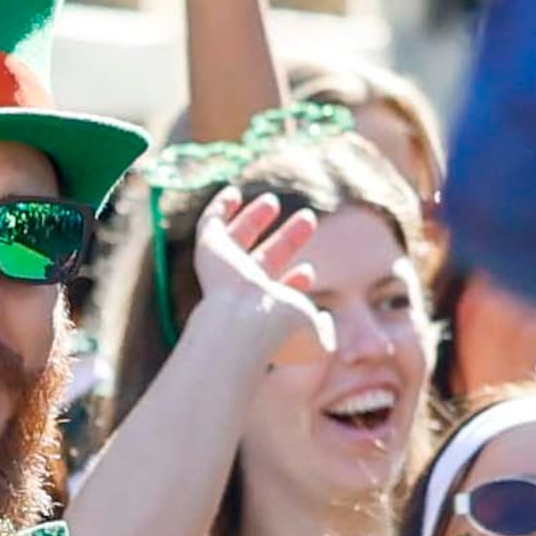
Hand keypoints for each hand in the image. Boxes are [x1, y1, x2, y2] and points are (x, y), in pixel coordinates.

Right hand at [191, 193, 332, 363]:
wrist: (247, 323)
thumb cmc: (284, 333)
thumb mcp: (318, 342)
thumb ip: (325, 332)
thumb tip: (325, 317)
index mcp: (263, 315)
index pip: (276, 294)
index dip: (293, 282)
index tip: (309, 270)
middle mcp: (242, 292)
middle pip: (264, 260)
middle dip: (287, 240)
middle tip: (309, 218)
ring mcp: (224, 270)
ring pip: (237, 239)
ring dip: (253, 220)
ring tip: (273, 201)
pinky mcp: (210, 249)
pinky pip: (209, 224)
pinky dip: (219, 208)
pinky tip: (232, 192)